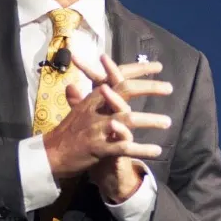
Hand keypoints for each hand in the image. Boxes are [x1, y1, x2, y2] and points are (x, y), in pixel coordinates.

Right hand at [73, 54, 172, 202]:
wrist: (51, 154)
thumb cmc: (67, 132)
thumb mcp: (76, 110)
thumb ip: (82, 97)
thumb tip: (81, 83)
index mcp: (93, 98)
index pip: (117, 77)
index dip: (137, 70)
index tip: (156, 66)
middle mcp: (97, 109)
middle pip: (126, 91)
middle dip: (149, 87)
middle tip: (169, 87)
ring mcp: (98, 128)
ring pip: (128, 119)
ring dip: (150, 120)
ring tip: (168, 122)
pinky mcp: (99, 148)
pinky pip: (124, 147)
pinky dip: (142, 149)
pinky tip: (157, 150)